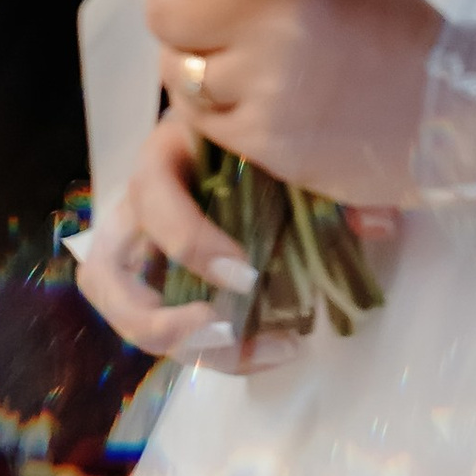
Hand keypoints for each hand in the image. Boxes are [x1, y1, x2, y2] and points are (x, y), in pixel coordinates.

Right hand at [71, 108, 282, 367]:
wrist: (244, 123)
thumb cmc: (252, 123)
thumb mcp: (266, 130)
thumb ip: (307, 165)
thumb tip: (369, 223)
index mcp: (161, 158)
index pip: (151, 199)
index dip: (189, 244)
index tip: (246, 275)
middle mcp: (136, 212)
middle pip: (106, 278)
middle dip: (156, 321)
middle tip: (222, 331)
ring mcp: (144, 255)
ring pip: (133, 319)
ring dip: (194, 348)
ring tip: (261, 351)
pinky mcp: (167, 286)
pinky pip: (176, 332)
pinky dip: (221, 353)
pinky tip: (277, 348)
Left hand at [146, 0, 438, 203]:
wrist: (444, 105)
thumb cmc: (394, 15)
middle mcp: (264, 24)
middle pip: (163, 12)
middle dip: (173, 7)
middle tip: (197, 8)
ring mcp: (261, 88)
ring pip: (174, 68)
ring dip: (187, 58)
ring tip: (217, 52)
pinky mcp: (262, 142)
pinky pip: (197, 117)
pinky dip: (207, 103)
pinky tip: (234, 91)